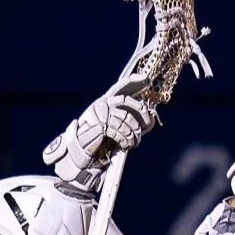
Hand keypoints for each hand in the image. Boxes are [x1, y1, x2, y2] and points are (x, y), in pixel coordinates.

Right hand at [43, 85, 157, 189]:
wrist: (82, 153)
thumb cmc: (103, 142)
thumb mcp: (120, 129)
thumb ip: (134, 122)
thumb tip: (153, 118)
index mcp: (107, 102)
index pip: (121, 87)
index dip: (134, 82)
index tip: (147, 80)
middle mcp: (102, 103)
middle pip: (127, 100)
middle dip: (142, 113)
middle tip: (148, 124)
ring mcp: (99, 112)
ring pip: (126, 117)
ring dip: (134, 132)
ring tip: (134, 142)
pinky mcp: (98, 124)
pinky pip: (119, 129)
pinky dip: (126, 139)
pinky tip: (126, 145)